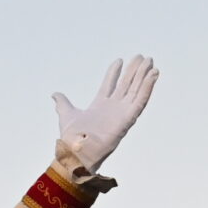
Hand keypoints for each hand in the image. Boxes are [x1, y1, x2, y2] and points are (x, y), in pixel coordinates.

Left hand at [52, 56, 157, 172]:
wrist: (76, 150)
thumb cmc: (71, 137)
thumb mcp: (66, 114)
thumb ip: (63, 103)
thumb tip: (55, 95)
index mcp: (100, 105)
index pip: (109, 84)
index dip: (114, 72)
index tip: (119, 60)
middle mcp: (113, 107)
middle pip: (126, 84)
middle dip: (134, 70)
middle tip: (141, 57)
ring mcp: (122, 112)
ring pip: (136, 90)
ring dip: (144, 76)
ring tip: (150, 62)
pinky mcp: (129, 118)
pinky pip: (141, 100)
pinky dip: (148, 87)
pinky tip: (153, 75)